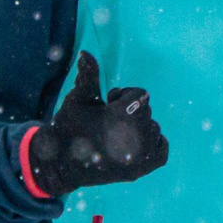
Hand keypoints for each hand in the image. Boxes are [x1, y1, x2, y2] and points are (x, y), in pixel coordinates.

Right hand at [26, 53, 169, 197]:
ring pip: (154, 128)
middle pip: (147, 111)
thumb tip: (86, 52)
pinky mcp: (142, 170)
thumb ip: (89, 75)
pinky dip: (151, 145)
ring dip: (139, 128)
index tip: (106, 107)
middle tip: (107, 123)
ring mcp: (141, 157)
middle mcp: (138, 138)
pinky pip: (161, 148)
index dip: (121, 97)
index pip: (141, 95)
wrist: (61, 165)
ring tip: (116, 136)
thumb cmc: (69, 127)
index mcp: (124, 117)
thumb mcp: (79, 99)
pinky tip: (132, 145)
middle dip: (129, 112)